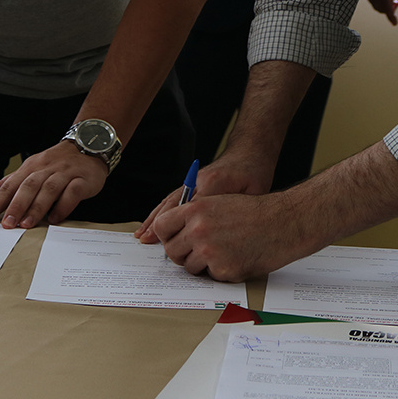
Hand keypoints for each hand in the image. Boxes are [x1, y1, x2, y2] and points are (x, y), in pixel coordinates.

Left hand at [0, 140, 107, 228]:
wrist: (88, 146)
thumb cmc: (55, 164)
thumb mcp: (28, 171)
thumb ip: (5, 184)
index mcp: (30, 167)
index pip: (10, 185)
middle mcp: (46, 169)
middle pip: (28, 186)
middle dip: (16, 206)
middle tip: (6, 224)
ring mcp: (65, 173)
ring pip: (49, 189)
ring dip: (37, 207)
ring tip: (26, 224)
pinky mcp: (83, 180)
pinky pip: (73, 192)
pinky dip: (63, 205)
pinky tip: (55, 218)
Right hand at [134, 148, 272, 242]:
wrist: (249, 152)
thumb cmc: (254, 173)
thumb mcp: (253, 192)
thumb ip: (238, 209)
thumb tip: (224, 230)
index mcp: (214, 182)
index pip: (194, 210)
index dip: (185, 230)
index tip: (176, 246)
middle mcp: (198, 182)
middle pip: (174, 206)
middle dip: (162, 226)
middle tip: (150, 242)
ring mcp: (192, 182)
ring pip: (168, 203)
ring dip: (155, 220)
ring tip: (143, 235)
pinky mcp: (191, 184)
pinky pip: (171, 200)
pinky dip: (159, 212)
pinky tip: (152, 222)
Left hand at [146, 190, 313, 282]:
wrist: (282, 223)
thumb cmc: (253, 212)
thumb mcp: (218, 202)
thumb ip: (193, 215)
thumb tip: (174, 232)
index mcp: (195, 209)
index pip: (162, 226)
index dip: (167, 234)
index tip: (174, 238)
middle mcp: (198, 231)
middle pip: (171, 251)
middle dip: (182, 253)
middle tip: (197, 250)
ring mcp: (210, 252)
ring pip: (190, 267)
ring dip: (202, 264)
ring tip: (224, 251)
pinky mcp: (223, 270)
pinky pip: (211, 276)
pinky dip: (221, 271)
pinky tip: (237, 257)